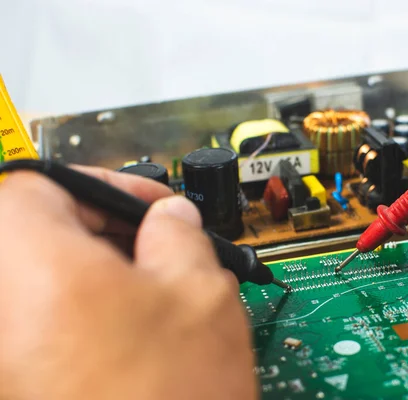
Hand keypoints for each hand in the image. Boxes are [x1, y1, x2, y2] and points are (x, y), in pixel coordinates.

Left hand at [0, 168, 256, 399]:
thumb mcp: (201, 294)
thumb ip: (182, 235)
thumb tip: (172, 218)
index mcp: (29, 264)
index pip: (42, 184)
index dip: (107, 185)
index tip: (151, 207)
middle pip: (35, 234)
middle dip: (106, 234)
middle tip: (160, 252)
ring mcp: (1, 356)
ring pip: (40, 286)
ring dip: (98, 279)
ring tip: (156, 302)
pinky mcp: (14, 385)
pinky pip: (38, 329)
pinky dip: (83, 321)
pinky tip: (133, 340)